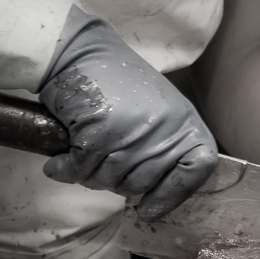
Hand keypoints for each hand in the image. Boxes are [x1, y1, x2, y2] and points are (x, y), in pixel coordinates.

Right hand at [39, 6, 217, 220]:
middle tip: (101, 159)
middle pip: (143, 184)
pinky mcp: (100, 134)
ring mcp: (132, 132)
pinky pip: (82, 171)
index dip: (176, 192)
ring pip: (110, 181)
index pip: (199, 167)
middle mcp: (163, 127)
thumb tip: (153, 199)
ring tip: (84, 149)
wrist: (78, 51)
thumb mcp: (155, 109)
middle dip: (116, 181)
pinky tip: (61, 159)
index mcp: (183, 120)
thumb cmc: (114, 81)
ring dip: (89, 173)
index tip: (150, 207)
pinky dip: (66, 168)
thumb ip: (162, 145)